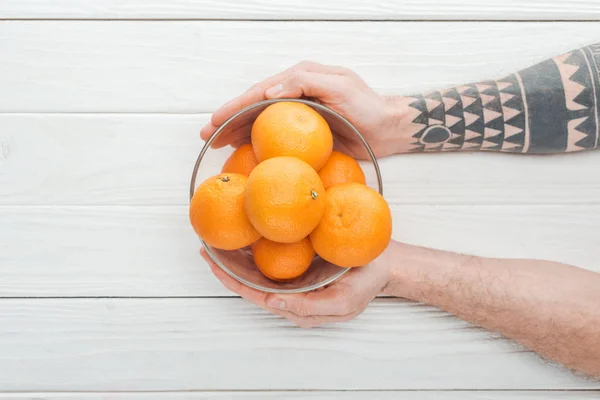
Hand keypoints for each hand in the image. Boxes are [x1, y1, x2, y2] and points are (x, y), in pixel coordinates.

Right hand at [199, 61, 402, 158]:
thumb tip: (269, 92)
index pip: (260, 92)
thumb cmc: (366, 106)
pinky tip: (240, 150)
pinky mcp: (303, 132)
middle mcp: (294, 94)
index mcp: (299, 79)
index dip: (235, 106)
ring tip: (216, 143)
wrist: (385, 128)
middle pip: (254, 106)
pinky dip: (254, 141)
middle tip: (206, 135)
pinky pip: (273, 136)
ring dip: (237, 131)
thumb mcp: (339, 87)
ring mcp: (297, 114)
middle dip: (228, 119)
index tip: (216, 120)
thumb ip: (306, 83)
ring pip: (259, 121)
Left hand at [201, 241, 398, 327]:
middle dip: (227, 268)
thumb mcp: (344, 302)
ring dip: (237, 257)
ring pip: (258, 270)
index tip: (212, 263)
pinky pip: (272, 257)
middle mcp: (292, 294)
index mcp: (297, 307)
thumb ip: (309, 308)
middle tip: (205, 247)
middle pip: (251, 283)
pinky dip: (255, 247)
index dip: (231, 281)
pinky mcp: (301, 262)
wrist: (385, 264)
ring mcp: (296, 278)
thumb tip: (272, 303)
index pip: (255, 296)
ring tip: (216, 241)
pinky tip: (245, 233)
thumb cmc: (366, 283)